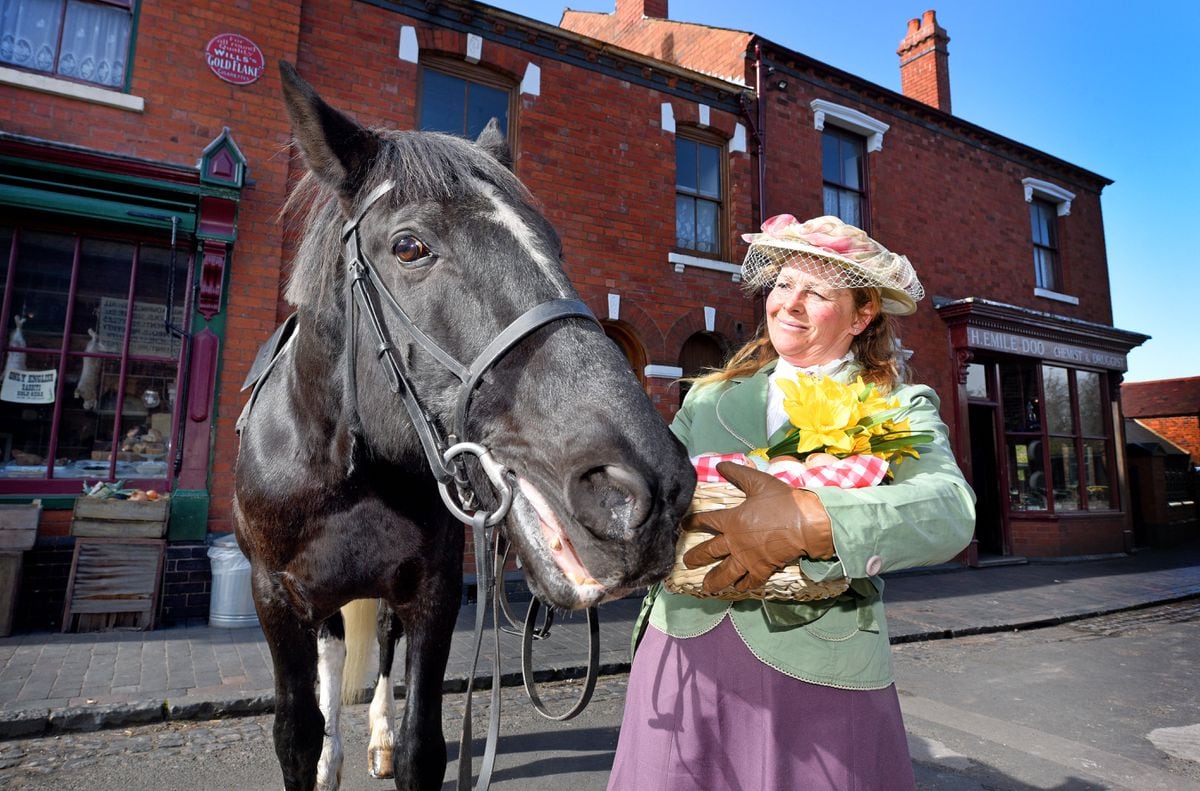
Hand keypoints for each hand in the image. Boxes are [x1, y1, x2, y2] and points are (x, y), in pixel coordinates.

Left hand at [682, 461, 833, 592]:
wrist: (805, 523)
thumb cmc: (782, 501)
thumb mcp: (758, 482)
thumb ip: (737, 474)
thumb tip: (720, 465)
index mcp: (732, 520)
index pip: (707, 521)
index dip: (694, 522)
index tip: (684, 525)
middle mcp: (735, 542)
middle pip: (710, 551)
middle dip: (696, 557)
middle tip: (687, 562)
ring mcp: (747, 558)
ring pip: (726, 572)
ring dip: (714, 580)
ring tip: (706, 586)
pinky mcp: (762, 569)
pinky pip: (749, 580)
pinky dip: (742, 585)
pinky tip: (737, 588)